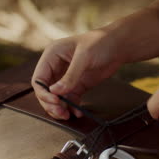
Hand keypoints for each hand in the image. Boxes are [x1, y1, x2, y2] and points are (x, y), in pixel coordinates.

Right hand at [32, 8, 158, 119]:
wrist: (119, 46)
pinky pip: (70, 99)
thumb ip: (70, 76)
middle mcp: (56, 67)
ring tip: (68, 116)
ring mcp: (66, 77)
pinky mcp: (77, 84)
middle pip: (46, 91)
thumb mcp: (84, 58)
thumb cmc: (100, 43)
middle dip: (51, 103)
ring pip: (56, 97)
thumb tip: (55, 92)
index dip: (43, 92)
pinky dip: (72, 107)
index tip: (54, 101)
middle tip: (60, 113)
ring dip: (60, 108)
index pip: (39, 78)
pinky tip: (77, 112)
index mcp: (52, 55)